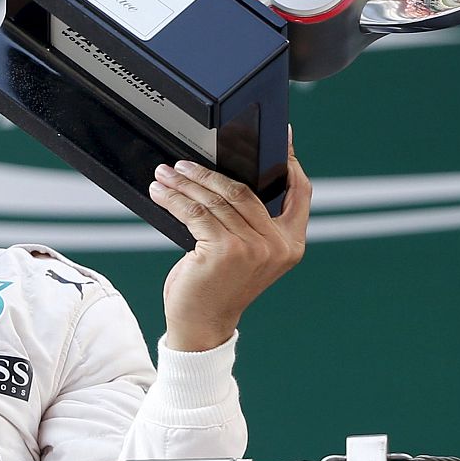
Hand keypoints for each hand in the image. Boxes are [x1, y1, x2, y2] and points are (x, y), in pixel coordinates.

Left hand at [150, 131, 311, 351]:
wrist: (202, 324)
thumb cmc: (218, 286)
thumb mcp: (246, 252)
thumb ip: (251, 222)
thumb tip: (228, 178)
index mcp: (291, 242)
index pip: (299, 192)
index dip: (290, 160)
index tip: (282, 135)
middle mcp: (277, 244)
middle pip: (244, 190)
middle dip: (208, 172)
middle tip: (182, 163)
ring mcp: (254, 248)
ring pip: (216, 199)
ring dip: (185, 182)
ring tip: (164, 174)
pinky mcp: (225, 250)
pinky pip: (195, 212)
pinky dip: (174, 198)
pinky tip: (160, 192)